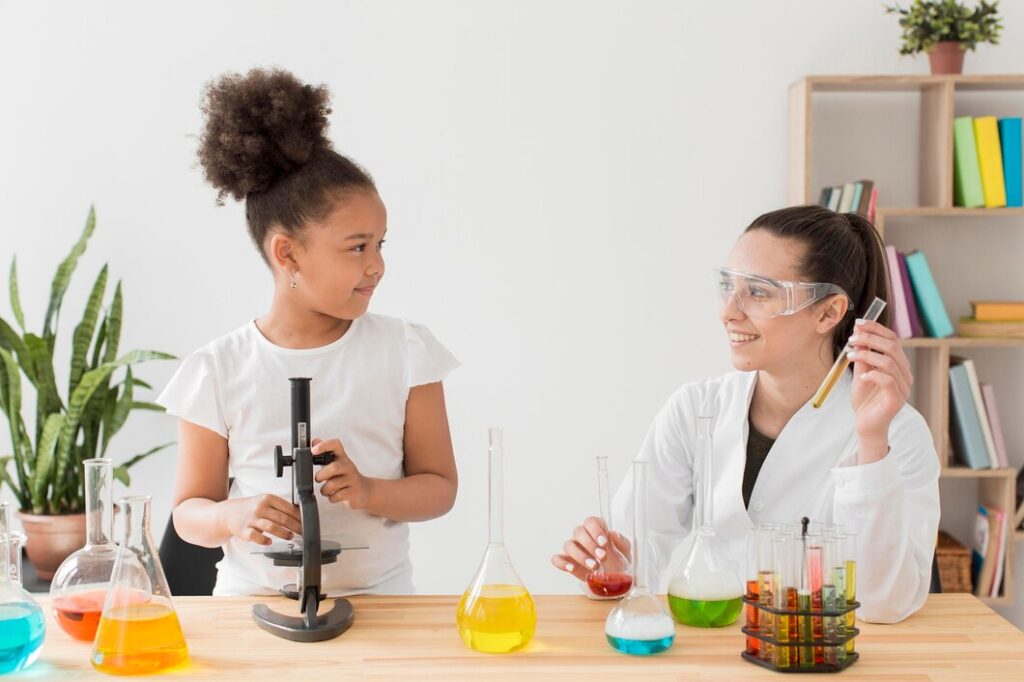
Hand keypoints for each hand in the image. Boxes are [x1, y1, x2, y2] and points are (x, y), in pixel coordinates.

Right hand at [220, 494, 301, 545]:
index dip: (299, 516)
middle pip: (282, 518)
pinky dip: (264, 540)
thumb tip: (301, 514)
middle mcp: (260, 508)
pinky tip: (270, 542)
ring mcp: (252, 519)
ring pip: (271, 527)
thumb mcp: (266, 501)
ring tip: (290, 536)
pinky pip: (256, 536)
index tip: (306, 522)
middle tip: (302, 532)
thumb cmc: (252, 508)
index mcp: (268, 498)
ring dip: (283, 533)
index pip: (288, 507)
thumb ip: (280, 507)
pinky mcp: (244, 531)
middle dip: (295, 526)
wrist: (230, 513)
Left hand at [312, 437, 374, 509]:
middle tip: (319, 479)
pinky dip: (332, 498)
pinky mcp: (354, 492)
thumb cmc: (345, 476)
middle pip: (333, 467)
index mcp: (342, 457)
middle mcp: (348, 466)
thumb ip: (325, 453)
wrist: (364, 490)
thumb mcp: (336, 463)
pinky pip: (337, 496)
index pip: (335, 445)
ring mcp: (352, 479)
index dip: (324, 446)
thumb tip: (314, 441)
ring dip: (325, 490)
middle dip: (321, 475)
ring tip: (327, 490)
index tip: (313, 451)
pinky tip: (334, 495)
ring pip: (333, 485)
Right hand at [550, 516, 630, 581]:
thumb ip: (622, 541)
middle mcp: (582, 536)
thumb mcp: (625, 550)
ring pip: (568, 545)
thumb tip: (613, 534)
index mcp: (596, 529)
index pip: (591, 521)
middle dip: (590, 545)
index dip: (596, 530)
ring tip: (593, 566)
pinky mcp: (567, 561)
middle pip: (578, 532)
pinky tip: (571, 568)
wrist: (613, 576)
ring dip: (580, 555)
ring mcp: (573, 548)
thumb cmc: (618, 559)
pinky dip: (562, 563)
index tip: (604, 542)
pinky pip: (557, 558)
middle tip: (603, 557)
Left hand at [848, 318, 912, 458]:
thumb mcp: (861, 374)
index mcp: (898, 366)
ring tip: (850, 356)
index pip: (893, 340)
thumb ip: (862, 357)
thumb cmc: (865, 400)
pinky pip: (888, 381)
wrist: (866, 424)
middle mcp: (904, 375)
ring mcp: (903, 388)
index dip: (877, 329)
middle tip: (852, 339)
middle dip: (870, 339)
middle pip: (893, 347)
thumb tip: (858, 334)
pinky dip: (873, 375)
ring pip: (890, 362)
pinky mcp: (896, 400)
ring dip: (868, 355)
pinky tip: (861, 377)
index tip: (859, 323)